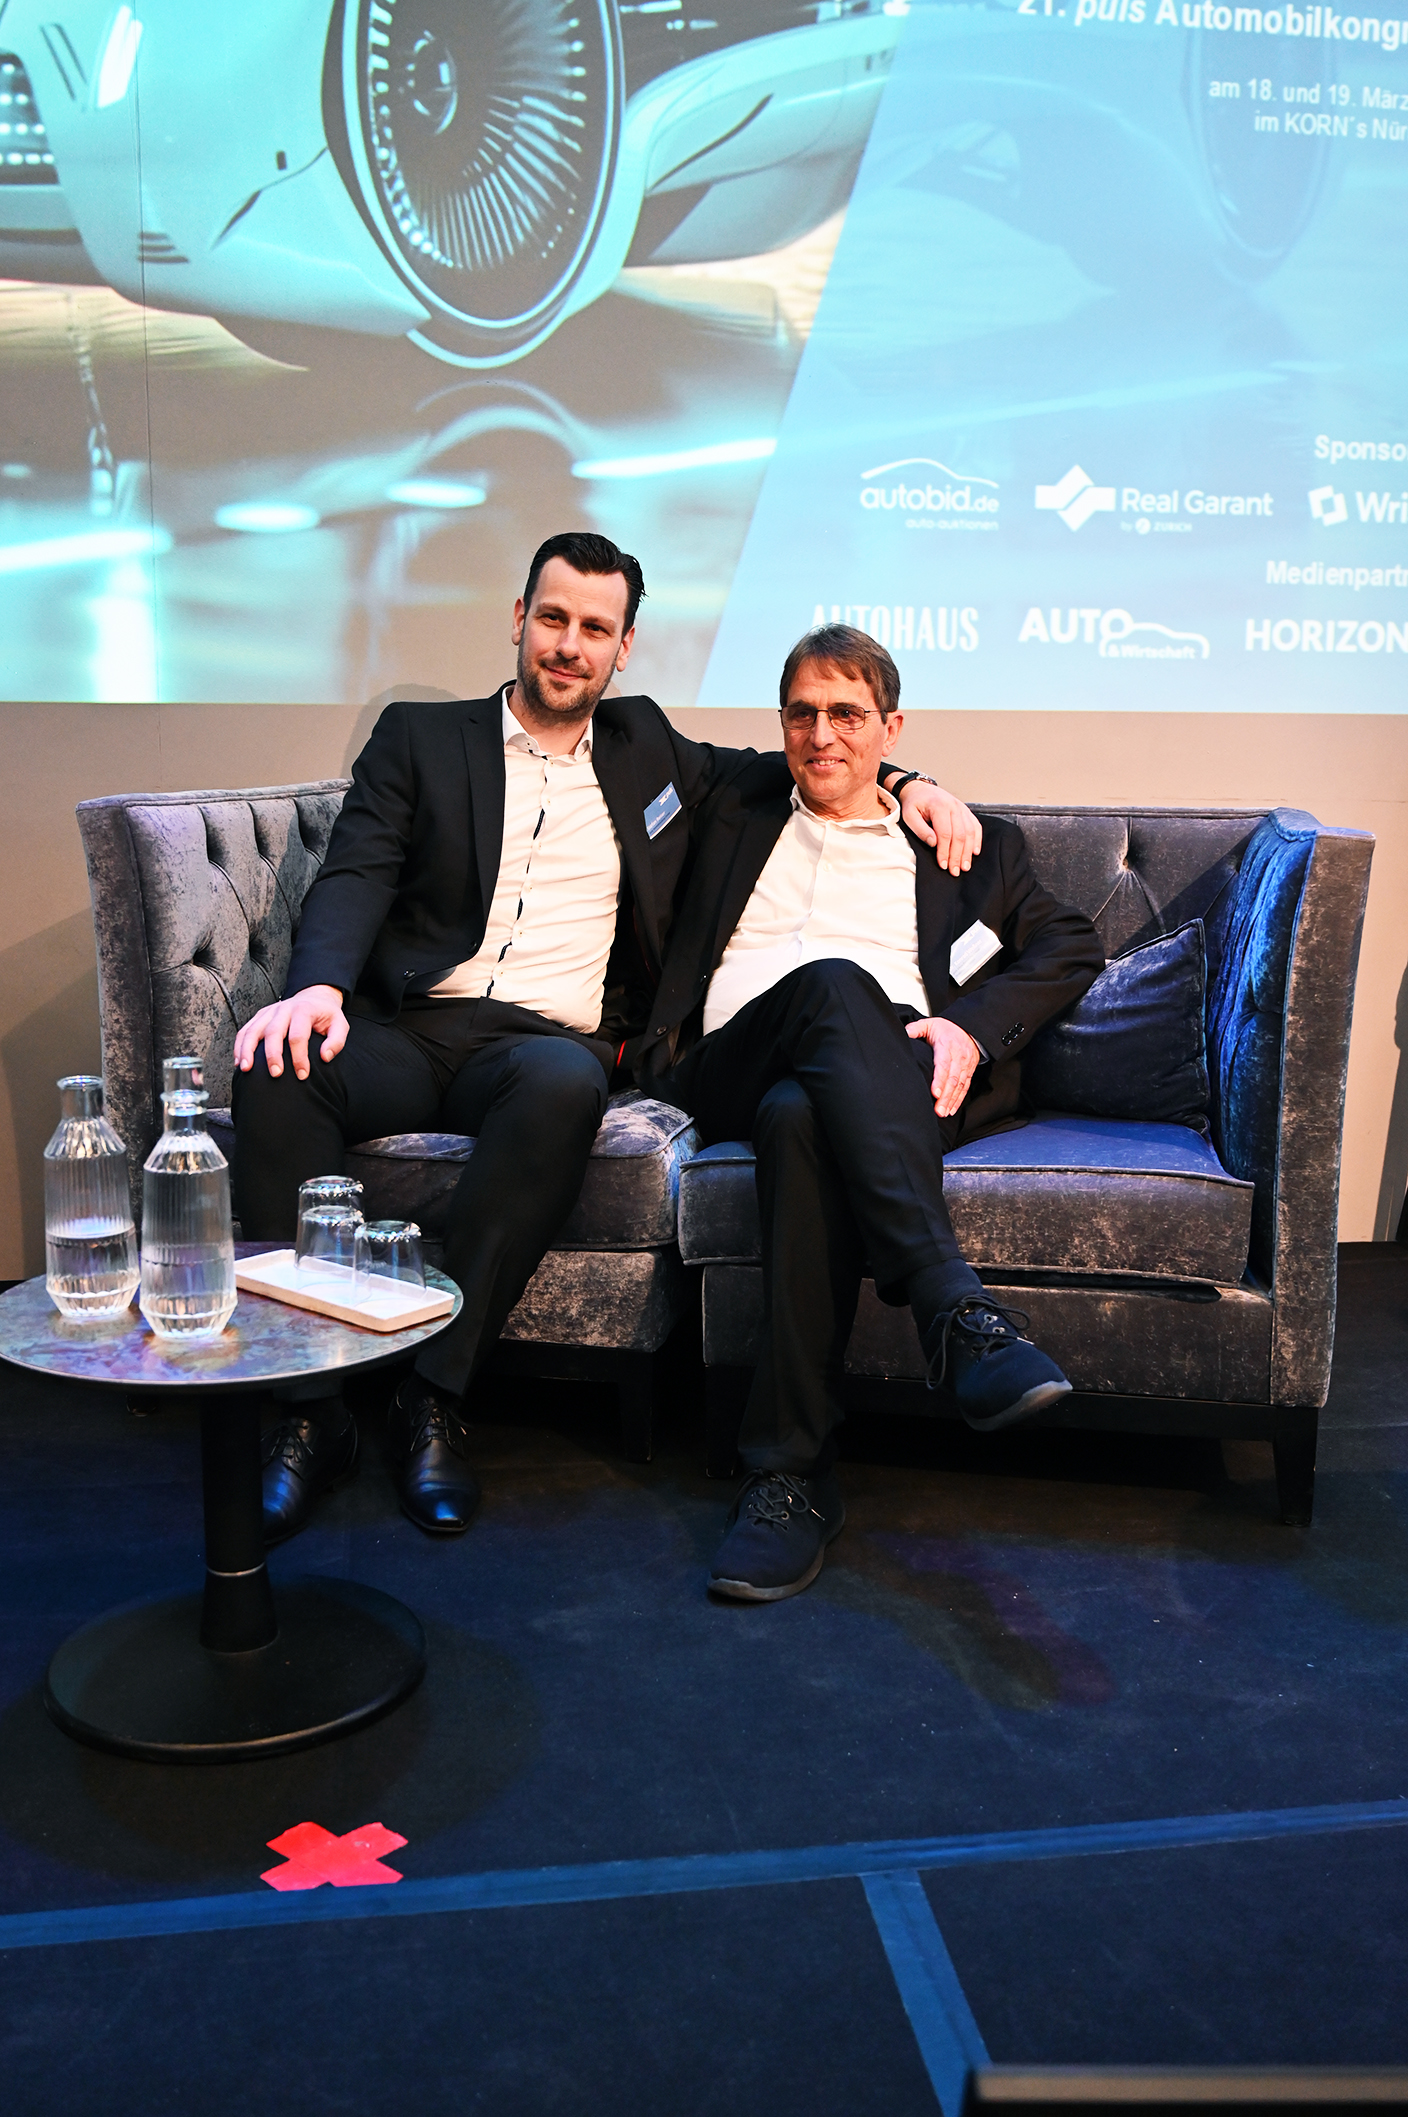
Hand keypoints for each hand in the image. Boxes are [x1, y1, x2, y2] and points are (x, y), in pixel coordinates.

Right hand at [232, 984, 348, 1080]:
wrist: (313, 997)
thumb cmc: (325, 1015)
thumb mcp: (340, 1024)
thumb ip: (336, 1041)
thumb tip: (325, 1057)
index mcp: (303, 1010)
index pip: (298, 1035)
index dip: (299, 1057)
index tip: (303, 1075)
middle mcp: (283, 1009)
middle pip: (273, 1032)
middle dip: (272, 1055)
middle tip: (276, 1074)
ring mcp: (269, 1012)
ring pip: (253, 1030)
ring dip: (247, 1050)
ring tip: (246, 1069)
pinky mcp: (260, 1016)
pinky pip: (245, 1030)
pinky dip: (239, 1046)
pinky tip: (239, 1063)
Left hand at [896, 779, 981, 874]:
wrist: (920, 789)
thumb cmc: (914, 803)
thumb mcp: (909, 815)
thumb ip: (920, 829)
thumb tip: (934, 843)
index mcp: (939, 806)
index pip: (945, 834)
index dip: (944, 851)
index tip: (943, 865)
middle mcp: (954, 806)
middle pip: (960, 835)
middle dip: (957, 856)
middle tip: (955, 871)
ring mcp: (962, 808)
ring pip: (970, 832)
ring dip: (968, 851)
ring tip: (965, 866)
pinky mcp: (966, 811)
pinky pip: (975, 826)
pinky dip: (977, 840)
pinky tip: (974, 852)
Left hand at [906, 1016, 981, 1118]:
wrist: (969, 1029)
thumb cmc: (946, 1029)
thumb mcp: (930, 1024)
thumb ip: (916, 1029)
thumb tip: (904, 1034)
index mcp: (947, 1045)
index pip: (944, 1064)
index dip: (940, 1080)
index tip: (935, 1093)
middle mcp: (958, 1056)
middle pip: (953, 1079)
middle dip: (945, 1096)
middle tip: (938, 1110)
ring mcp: (965, 1065)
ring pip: (959, 1086)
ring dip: (951, 1101)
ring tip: (943, 1113)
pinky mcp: (969, 1072)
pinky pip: (965, 1087)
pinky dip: (959, 1100)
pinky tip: (951, 1109)